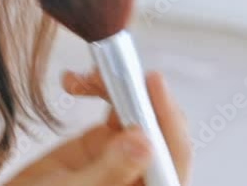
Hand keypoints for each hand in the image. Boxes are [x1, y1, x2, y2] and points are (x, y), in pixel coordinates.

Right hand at [5, 70, 191, 184]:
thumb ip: (110, 172)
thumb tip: (145, 142)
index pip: (173, 155)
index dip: (168, 118)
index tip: (152, 83)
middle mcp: (142, 175)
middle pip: (158, 127)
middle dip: (136, 94)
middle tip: (110, 71)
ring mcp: (126, 157)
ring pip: (136, 110)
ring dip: (112, 86)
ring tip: (81, 79)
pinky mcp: (106, 142)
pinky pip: (114, 106)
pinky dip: (96, 88)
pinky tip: (73, 83)